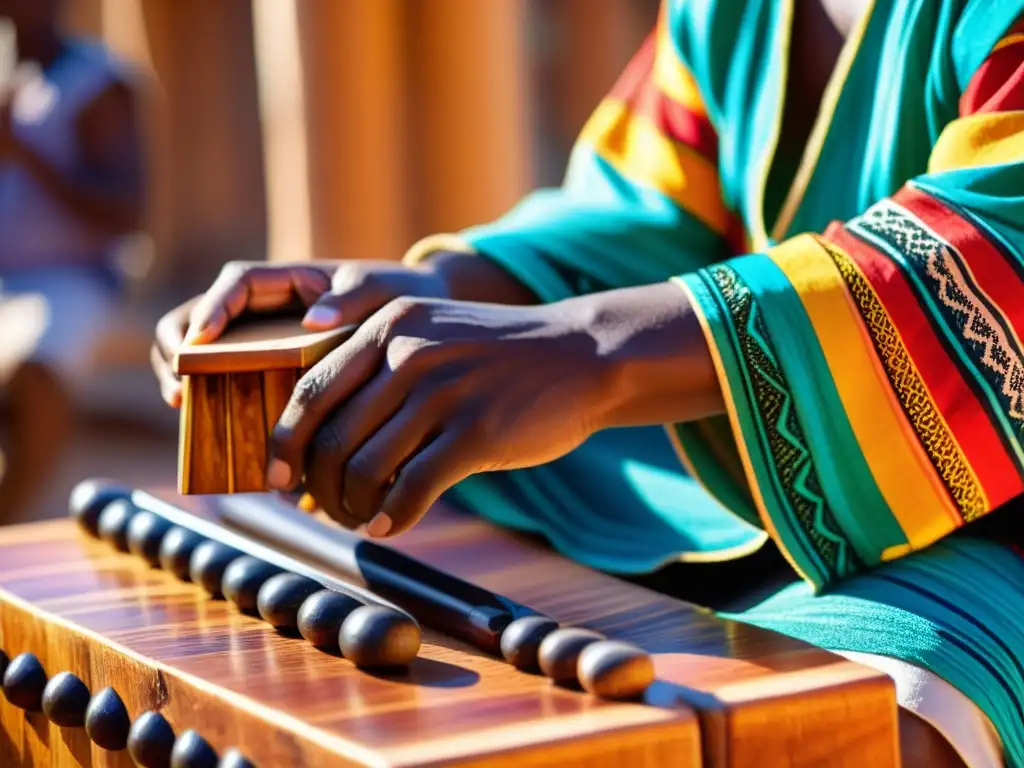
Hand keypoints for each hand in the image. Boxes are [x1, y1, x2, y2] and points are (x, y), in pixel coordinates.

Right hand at [150, 259, 449, 406]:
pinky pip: (230, 384)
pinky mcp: (269, 373)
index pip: (236, 281)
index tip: (200, 339)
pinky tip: (220, 431)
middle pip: (198, 317)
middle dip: (178, 348)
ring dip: (185, 377)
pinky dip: (215, 402)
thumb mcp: (380, 291)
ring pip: (203, 354)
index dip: (212, 307)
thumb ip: (352, 299)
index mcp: (287, 279)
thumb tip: (313, 320)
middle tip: (179, 385)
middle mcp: (264, 309)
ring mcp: (262, 342)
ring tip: (185, 406)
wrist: (420, 318)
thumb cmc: (398, 295)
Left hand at [265, 283, 719, 536]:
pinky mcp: (476, 432)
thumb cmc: (499, 356)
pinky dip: (393, 517)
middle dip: (317, 487)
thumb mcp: (432, 334)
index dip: (284, 443)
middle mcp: (407, 355)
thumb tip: (321, 433)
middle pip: (331, 438)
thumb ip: (378, 366)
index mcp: (388, 328)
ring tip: (363, 518)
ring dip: (354, 508)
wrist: (580, 355)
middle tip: (327, 509)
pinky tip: (393, 525)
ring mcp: (443, 393)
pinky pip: (412, 489)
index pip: (310, 391)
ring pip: (365, 469)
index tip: (278, 479)